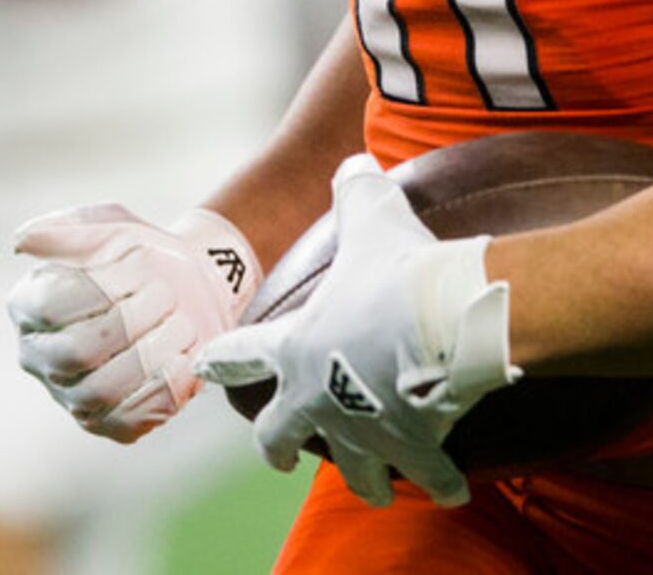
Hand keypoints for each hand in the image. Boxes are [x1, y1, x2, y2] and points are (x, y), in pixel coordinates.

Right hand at [8, 203, 259, 441]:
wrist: (191, 286)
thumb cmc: (142, 254)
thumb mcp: (109, 225)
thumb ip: (66, 230)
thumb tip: (20, 241)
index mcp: (28, 305)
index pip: (49, 306)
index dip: (100, 287)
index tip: (141, 262)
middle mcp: (40, 356)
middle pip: (75, 351)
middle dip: (130, 320)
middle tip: (167, 294)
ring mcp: (72, 395)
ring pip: (102, 390)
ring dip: (151, 353)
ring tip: (182, 322)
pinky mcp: (109, 424)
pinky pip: (129, 421)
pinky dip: (163, 388)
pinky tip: (185, 356)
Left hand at [194, 154, 518, 507]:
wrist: (445, 322)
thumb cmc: (399, 270)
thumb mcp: (372, 216)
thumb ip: (356, 191)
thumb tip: (354, 164)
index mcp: (297, 348)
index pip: (243, 354)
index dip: (221, 360)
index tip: (201, 370)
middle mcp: (319, 399)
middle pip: (278, 436)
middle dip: (275, 448)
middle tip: (276, 456)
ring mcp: (364, 433)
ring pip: (354, 472)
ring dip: (364, 477)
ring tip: (375, 482)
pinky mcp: (414, 450)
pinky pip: (428, 476)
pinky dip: (440, 482)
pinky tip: (450, 489)